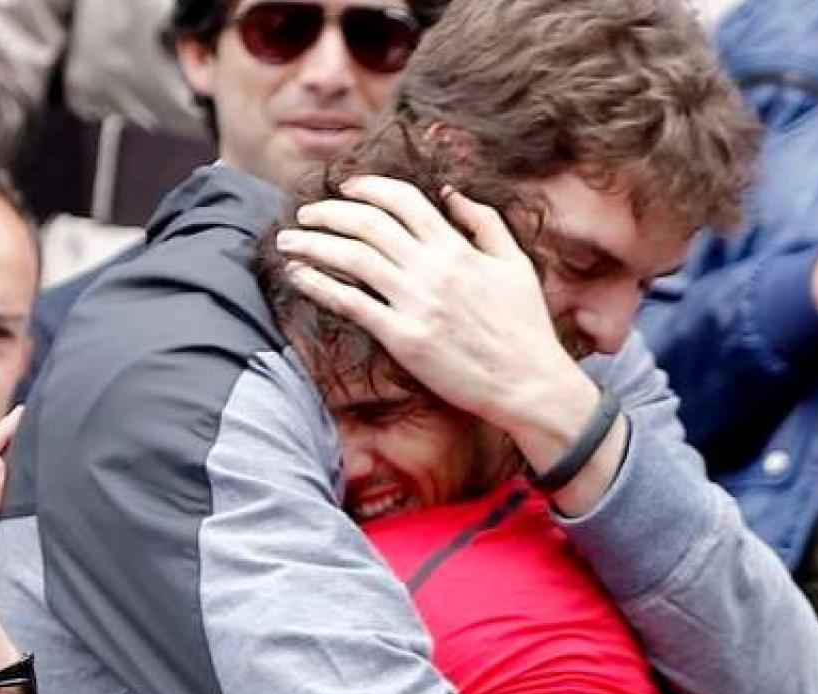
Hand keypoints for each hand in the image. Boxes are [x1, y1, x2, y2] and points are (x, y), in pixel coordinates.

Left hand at [278, 176, 583, 430]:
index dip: (369, 187)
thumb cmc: (524, 326)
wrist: (528, 382)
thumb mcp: (515, 263)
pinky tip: (298, 275)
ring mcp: (416, 303)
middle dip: (330, 212)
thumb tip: (451, 192)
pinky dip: (318, 283)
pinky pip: (350, 302)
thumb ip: (484, 222)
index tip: (346, 187)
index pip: (404, 200)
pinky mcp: (403, 338)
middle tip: (306, 212)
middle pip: (368, 224)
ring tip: (289, 240)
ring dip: (312, 243)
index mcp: (458, 248)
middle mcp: (433, 269)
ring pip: (352, 258)